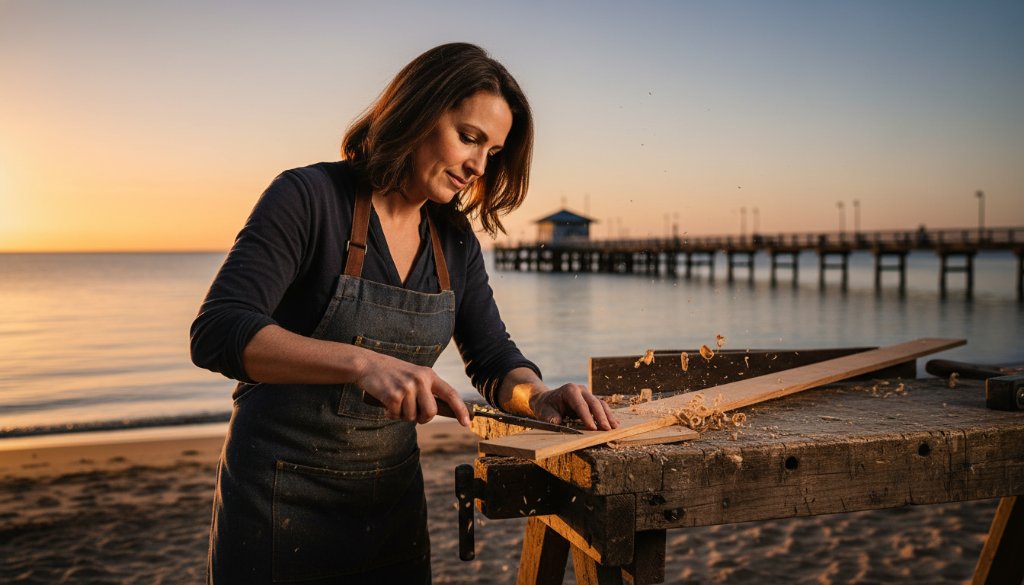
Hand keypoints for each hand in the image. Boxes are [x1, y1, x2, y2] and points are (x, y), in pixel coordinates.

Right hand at [356, 352, 470, 426]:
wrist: (368, 364)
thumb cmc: (393, 373)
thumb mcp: (414, 375)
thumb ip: (426, 390)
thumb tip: (435, 412)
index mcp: (429, 375)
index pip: (450, 394)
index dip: (460, 410)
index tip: (466, 423)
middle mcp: (420, 380)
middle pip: (431, 412)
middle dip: (423, 418)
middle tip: (413, 414)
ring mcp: (406, 387)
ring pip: (412, 417)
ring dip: (403, 415)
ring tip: (396, 401)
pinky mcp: (393, 395)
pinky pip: (397, 416)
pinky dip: (391, 414)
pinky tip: (386, 403)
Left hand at [529, 383, 618, 430]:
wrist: (547, 400)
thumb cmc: (546, 406)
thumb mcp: (544, 412)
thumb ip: (550, 417)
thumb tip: (557, 422)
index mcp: (569, 390)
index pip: (580, 404)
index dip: (587, 417)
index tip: (592, 428)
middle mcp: (581, 390)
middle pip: (594, 403)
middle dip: (601, 417)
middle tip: (607, 429)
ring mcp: (587, 395)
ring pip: (601, 404)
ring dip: (608, 416)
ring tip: (615, 427)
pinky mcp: (590, 401)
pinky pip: (602, 407)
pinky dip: (608, 415)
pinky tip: (615, 423)